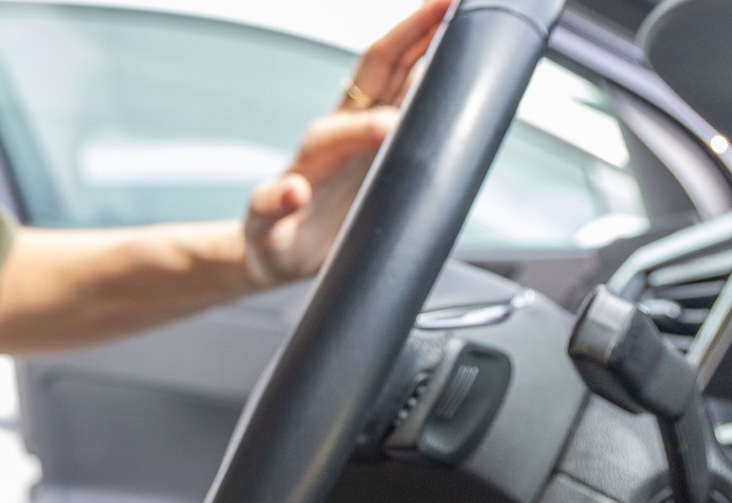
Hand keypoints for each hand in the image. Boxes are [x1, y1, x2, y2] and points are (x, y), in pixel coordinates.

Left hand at [243, 0, 453, 286]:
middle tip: (449, 2)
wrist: (279, 250)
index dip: (370, 123)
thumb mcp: (266, 232)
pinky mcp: (386, 143)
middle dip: (413, 32)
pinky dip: (440, 75)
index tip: (392, 130)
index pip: (346, 122)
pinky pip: (417, 99)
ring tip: (465, 13)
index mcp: (316, 148)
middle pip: (382, 67)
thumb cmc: (273, 240)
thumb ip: (272, 210)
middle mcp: (344, 128)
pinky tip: (464, 60)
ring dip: (432, 41)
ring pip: (405, 73)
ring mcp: (368, 132)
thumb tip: (292, 191)